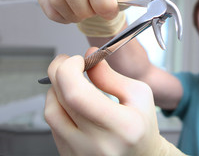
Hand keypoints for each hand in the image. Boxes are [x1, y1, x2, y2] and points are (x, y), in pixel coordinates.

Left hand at [44, 48, 162, 155]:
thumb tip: (89, 55)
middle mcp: (98, 145)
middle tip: (66, 62)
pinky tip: (72, 103)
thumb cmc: (142, 126)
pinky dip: (59, 107)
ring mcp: (81, 154)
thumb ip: (111, 76)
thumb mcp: (139, 95)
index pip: (78, 95)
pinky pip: (53, 126)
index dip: (69, 70)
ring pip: (51, 113)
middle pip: (60, 101)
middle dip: (58, 72)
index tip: (77, 60)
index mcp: (123, 126)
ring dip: (55, 90)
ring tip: (70, 83)